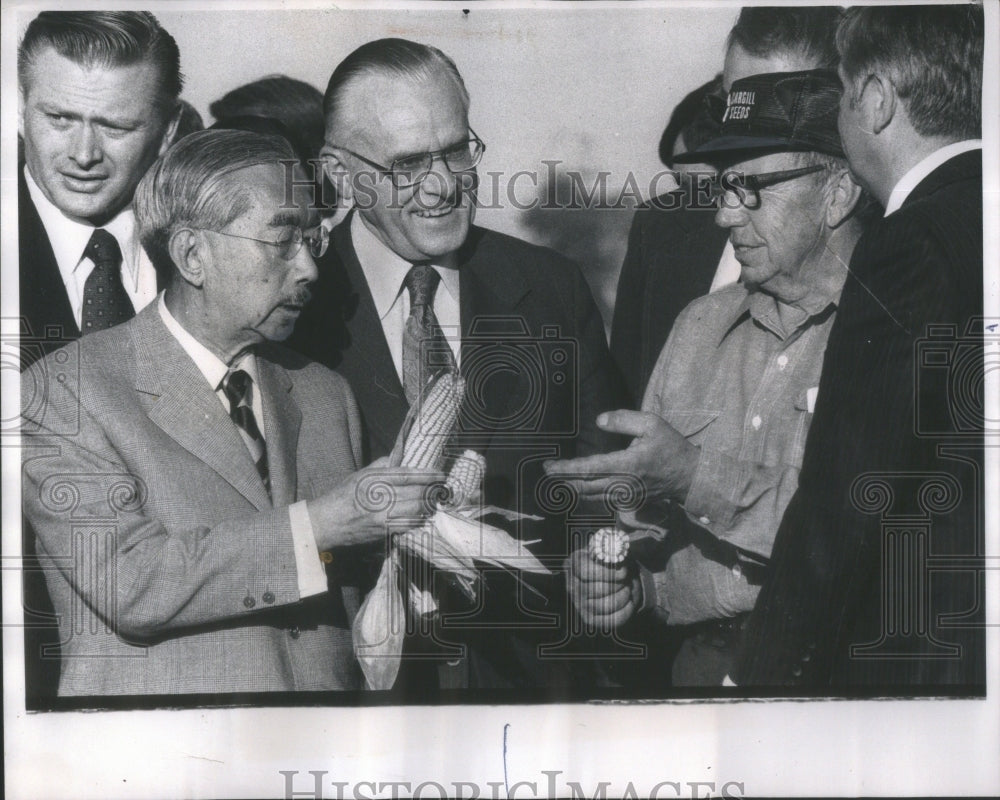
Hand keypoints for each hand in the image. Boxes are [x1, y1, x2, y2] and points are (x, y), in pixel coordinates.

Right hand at [308, 457, 445, 549]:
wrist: (326, 523)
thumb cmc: (342, 496)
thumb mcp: (359, 474)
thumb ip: (382, 466)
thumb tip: (401, 459)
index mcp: (374, 479)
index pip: (408, 475)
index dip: (428, 475)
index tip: (440, 474)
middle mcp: (380, 498)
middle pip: (417, 493)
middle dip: (431, 491)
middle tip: (438, 489)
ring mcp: (383, 516)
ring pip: (416, 510)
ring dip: (427, 506)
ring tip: (431, 502)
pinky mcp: (384, 532)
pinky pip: (409, 525)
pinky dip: (418, 519)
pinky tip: (420, 515)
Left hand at [544, 410, 699, 506]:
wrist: (691, 477)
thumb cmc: (672, 448)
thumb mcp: (652, 424)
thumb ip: (624, 420)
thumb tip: (599, 420)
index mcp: (627, 465)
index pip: (589, 469)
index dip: (565, 470)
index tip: (548, 467)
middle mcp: (623, 485)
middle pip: (584, 487)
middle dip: (562, 481)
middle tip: (546, 471)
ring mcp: (626, 497)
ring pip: (591, 497)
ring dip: (572, 489)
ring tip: (557, 479)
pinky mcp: (629, 503)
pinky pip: (602, 500)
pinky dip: (587, 495)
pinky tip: (578, 487)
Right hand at [566, 547, 641, 627]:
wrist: (616, 579)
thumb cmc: (613, 563)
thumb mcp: (611, 551)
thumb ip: (611, 550)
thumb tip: (616, 555)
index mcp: (573, 564)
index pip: (585, 571)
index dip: (607, 573)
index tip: (624, 571)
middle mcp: (572, 585)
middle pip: (597, 589)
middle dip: (618, 585)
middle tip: (627, 581)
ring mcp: (579, 604)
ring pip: (604, 605)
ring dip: (623, 597)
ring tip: (628, 589)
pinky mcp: (589, 619)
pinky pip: (610, 620)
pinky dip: (625, 611)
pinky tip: (629, 601)